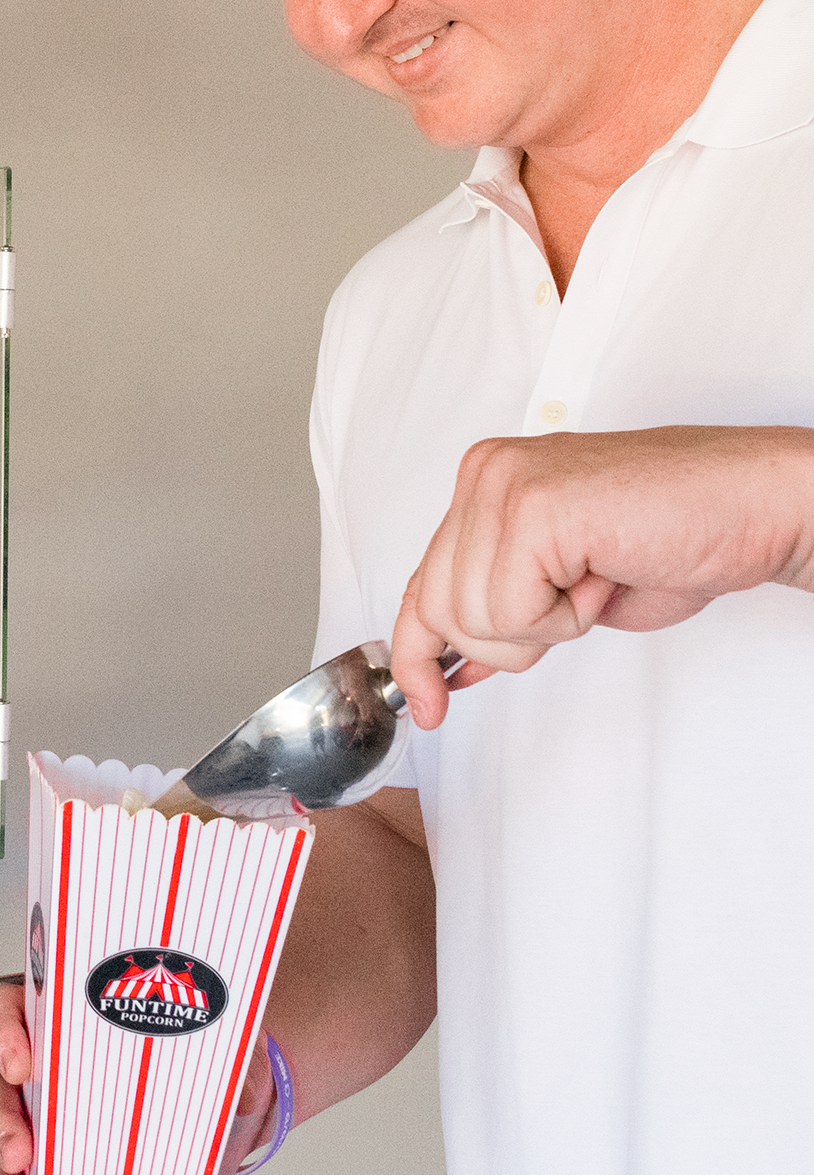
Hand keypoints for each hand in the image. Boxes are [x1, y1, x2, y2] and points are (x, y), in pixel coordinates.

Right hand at [0, 980, 281, 1174]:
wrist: (230, 1112)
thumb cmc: (205, 1065)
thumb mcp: (213, 1044)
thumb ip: (219, 1055)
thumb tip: (234, 1082)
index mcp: (69, 1029)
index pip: (8, 1011)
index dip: (0, 1032)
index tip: (21, 1061)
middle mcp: (48, 1080)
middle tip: (20, 1152)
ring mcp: (53, 1139)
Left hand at [391, 426, 813, 725]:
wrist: (754, 510)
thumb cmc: (678, 538)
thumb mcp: (563, 585)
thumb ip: (499, 608)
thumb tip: (448, 664)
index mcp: (486, 484)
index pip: (421, 585)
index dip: (420, 653)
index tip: (428, 700)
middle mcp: (485, 474)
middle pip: (437, 610)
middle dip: (508, 639)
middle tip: (574, 605)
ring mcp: (503, 484)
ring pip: (471, 617)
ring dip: (546, 626)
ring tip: (596, 579)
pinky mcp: (531, 507)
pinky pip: (510, 611)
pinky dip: (565, 618)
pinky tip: (603, 574)